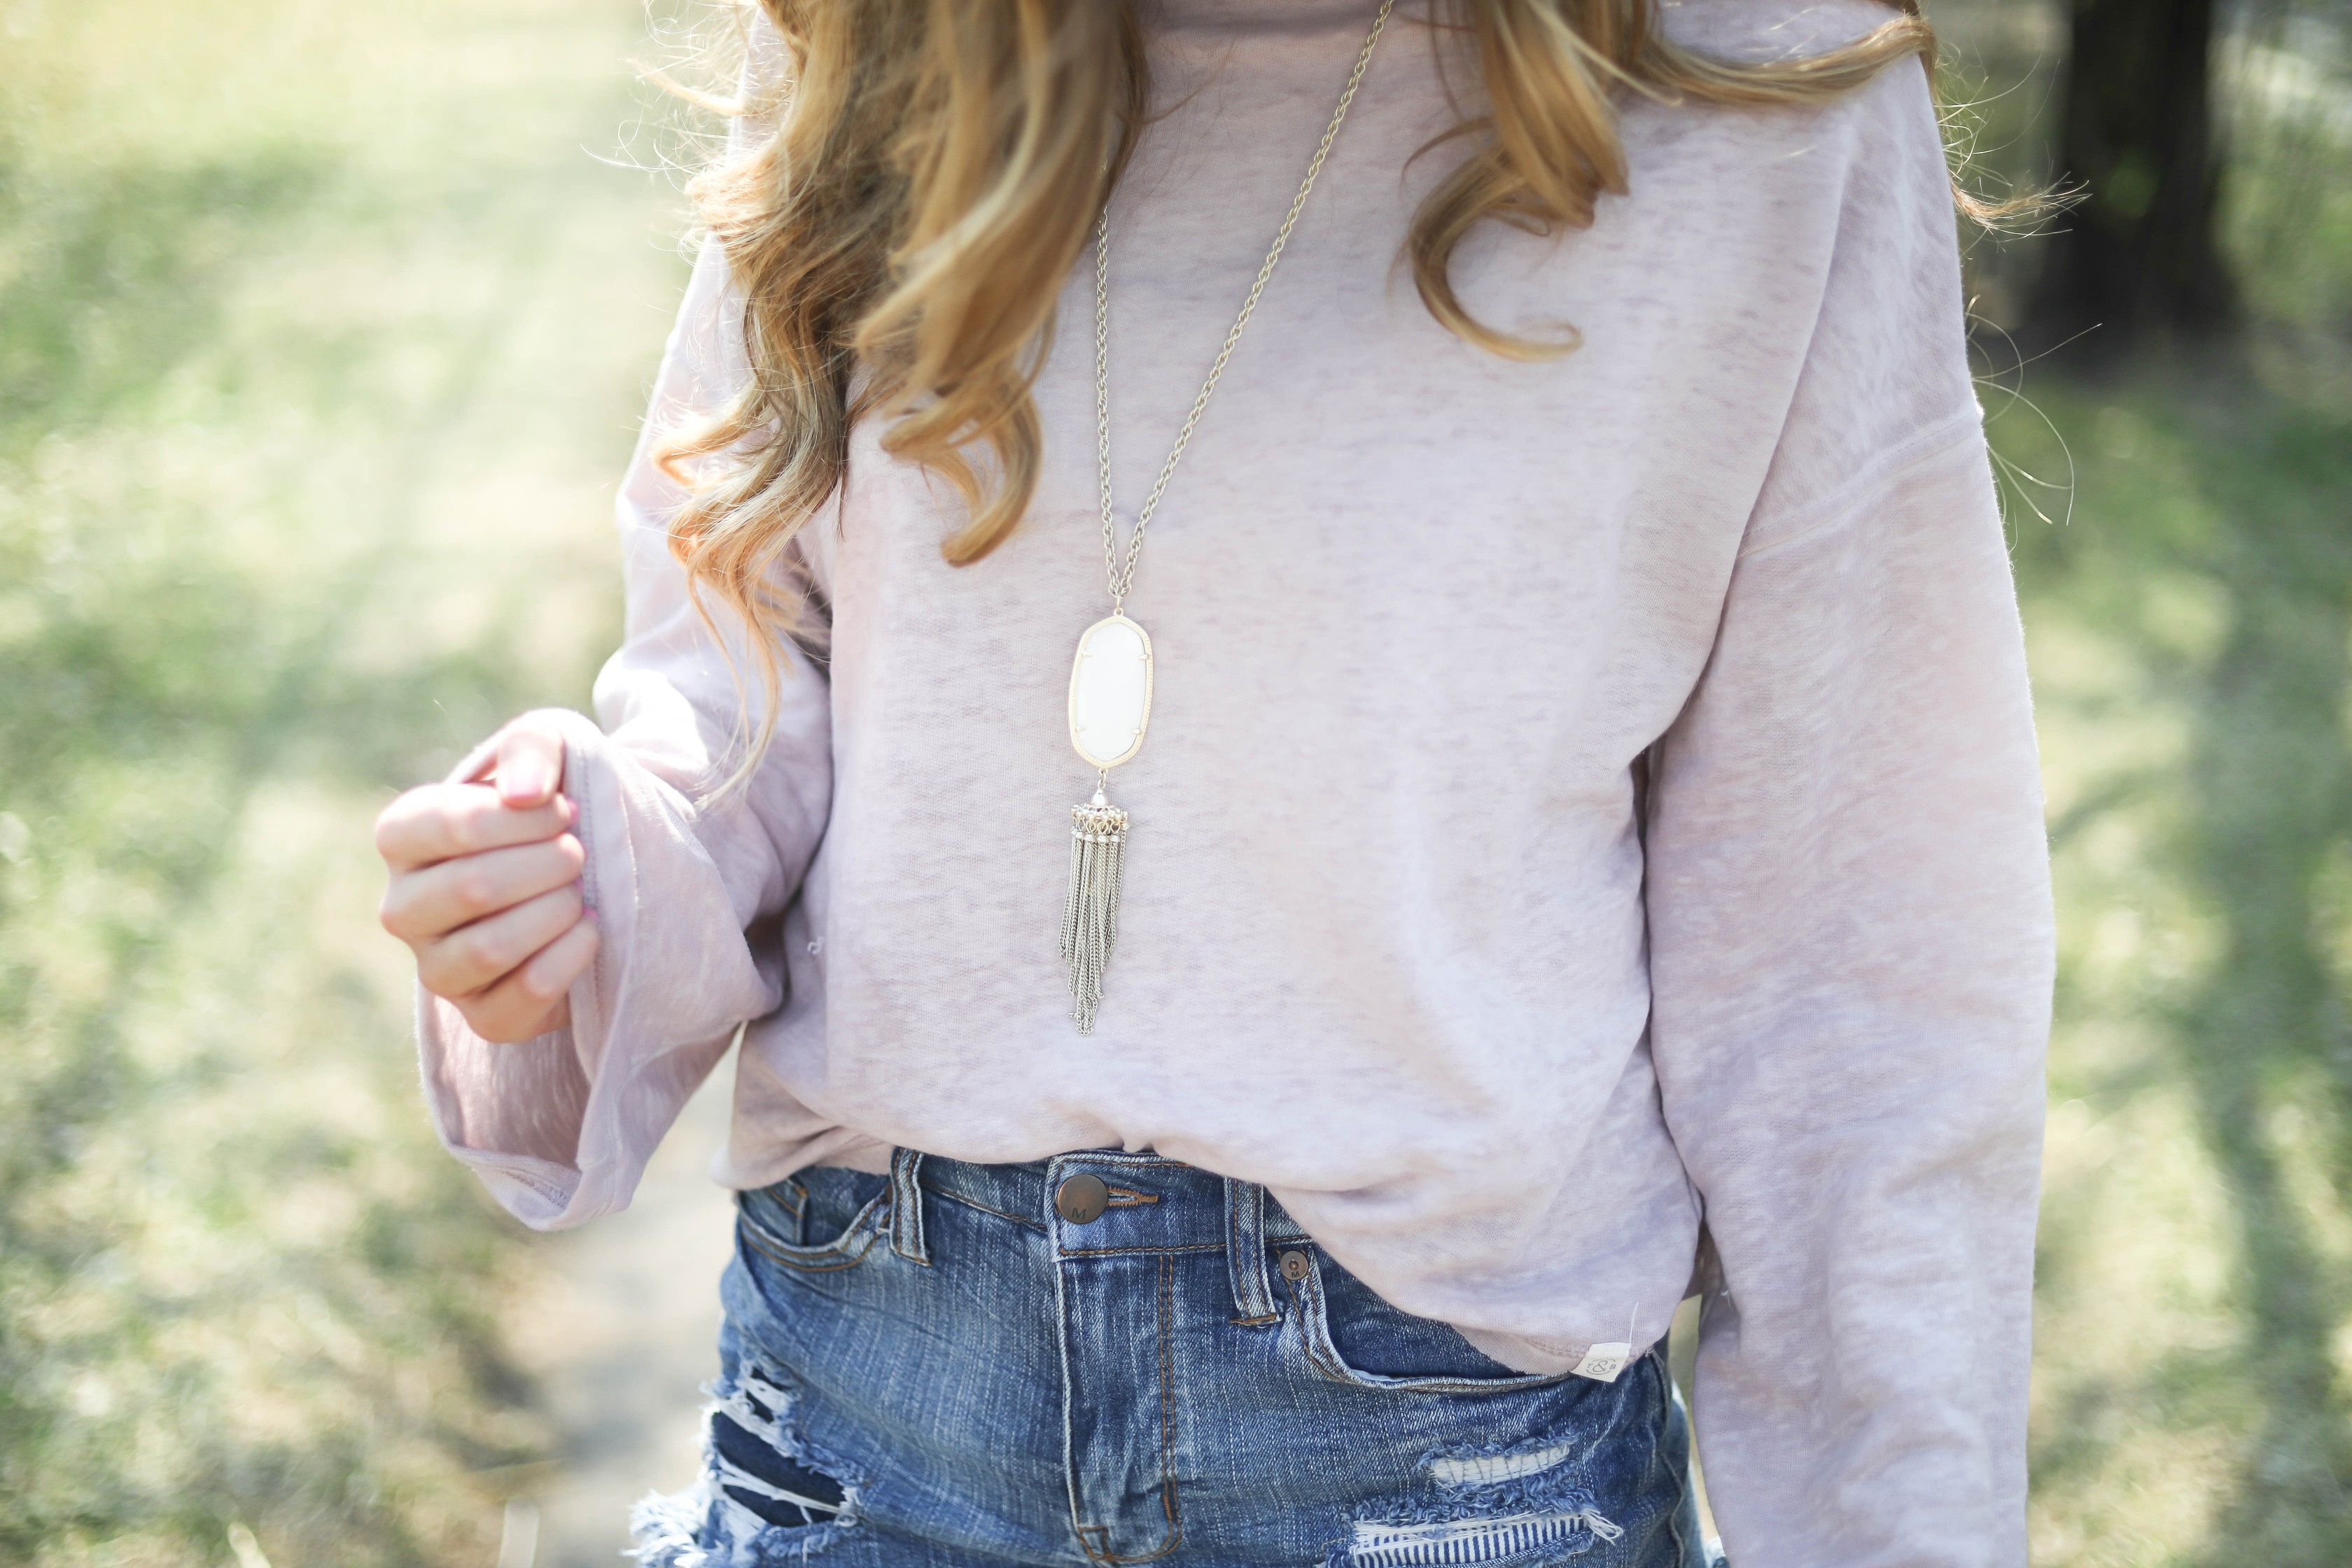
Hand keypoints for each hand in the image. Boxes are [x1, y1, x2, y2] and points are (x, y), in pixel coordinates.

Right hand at [375, 716, 598, 1042]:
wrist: (585, 871)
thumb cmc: (550, 804)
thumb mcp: (547, 751)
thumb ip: (533, 748)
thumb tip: (524, 792)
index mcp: (402, 836)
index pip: (445, 826)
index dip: (519, 819)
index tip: (565, 810)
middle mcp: (403, 907)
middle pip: (471, 889)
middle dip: (545, 865)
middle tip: (577, 852)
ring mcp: (437, 968)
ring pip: (488, 949)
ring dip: (554, 912)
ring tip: (577, 891)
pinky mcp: (483, 1014)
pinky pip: (523, 995)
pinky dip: (569, 957)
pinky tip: (588, 929)